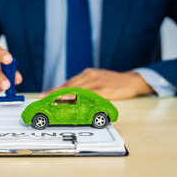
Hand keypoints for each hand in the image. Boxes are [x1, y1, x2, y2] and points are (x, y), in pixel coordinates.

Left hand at [39, 68, 154, 99]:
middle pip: (69, 85)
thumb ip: (84, 86)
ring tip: (53, 101)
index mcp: (87, 74)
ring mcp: (97, 82)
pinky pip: (90, 95)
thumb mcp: (97, 80)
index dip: (55, 89)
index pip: (68, 82)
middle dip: (55, 92)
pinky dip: (80, 99)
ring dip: (64, 96)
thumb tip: (70, 94)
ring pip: (77, 89)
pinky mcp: (105, 89)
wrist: (132, 80)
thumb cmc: (113, 82)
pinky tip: (73, 102)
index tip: (44, 94)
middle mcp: (90, 76)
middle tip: (44, 98)